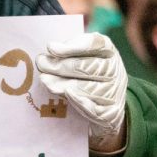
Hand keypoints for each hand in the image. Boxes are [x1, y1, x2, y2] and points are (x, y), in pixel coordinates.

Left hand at [36, 33, 127, 152]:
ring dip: (63, 84)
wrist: (109, 102)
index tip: (50, 47)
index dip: (73, 46)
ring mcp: (114, 92)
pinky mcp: (111, 112)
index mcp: (109, 52)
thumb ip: (70, 49)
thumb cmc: (90, 72)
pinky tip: (67, 93)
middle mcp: (115, 70)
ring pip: (87, 88)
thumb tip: (52, 48)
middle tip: (41, 63)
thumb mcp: (85, 54)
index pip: (95, 44)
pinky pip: (95, 108)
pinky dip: (80, 101)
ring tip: (45, 79)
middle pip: (87, 67)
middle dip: (60, 66)